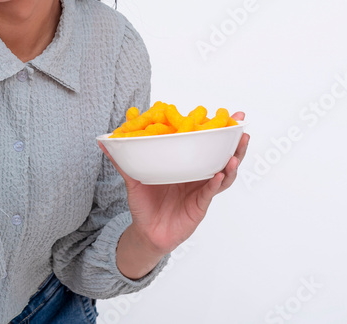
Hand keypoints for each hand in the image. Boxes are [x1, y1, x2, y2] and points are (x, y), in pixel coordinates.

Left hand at [98, 111, 249, 254]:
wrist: (146, 232)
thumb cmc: (145, 203)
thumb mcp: (134, 178)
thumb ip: (123, 159)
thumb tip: (104, 142)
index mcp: (186, 164)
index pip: (205, 144)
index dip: (218, 131)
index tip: (230, 115)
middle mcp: (198, 175)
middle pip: (222, 156)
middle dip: (235, 142)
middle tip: (242, 126)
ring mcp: (201, 190)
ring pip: (223, 174)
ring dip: (231, 162)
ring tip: (235, 152)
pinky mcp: (199, 206)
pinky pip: (210, 193)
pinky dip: (216, 184)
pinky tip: (220, 175)